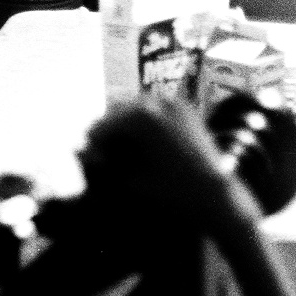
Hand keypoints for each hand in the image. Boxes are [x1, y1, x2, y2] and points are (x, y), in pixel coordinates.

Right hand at [79, 97, 263, 232]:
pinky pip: (156, 109)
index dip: (91, 146)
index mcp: (138, 116)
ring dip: (125, 125)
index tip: (89, 162)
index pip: (99, 126)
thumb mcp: (129, 180)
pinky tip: (144, 145)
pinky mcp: (187, 109)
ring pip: (136, 107)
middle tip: (104, 156)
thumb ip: (102, 163)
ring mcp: (173, 102)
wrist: (218, 195)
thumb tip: (78, 151)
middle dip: (108, 132)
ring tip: (123, 151)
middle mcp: (155, 100)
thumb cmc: (172, 192)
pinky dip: (145, 122)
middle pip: (116, 110)